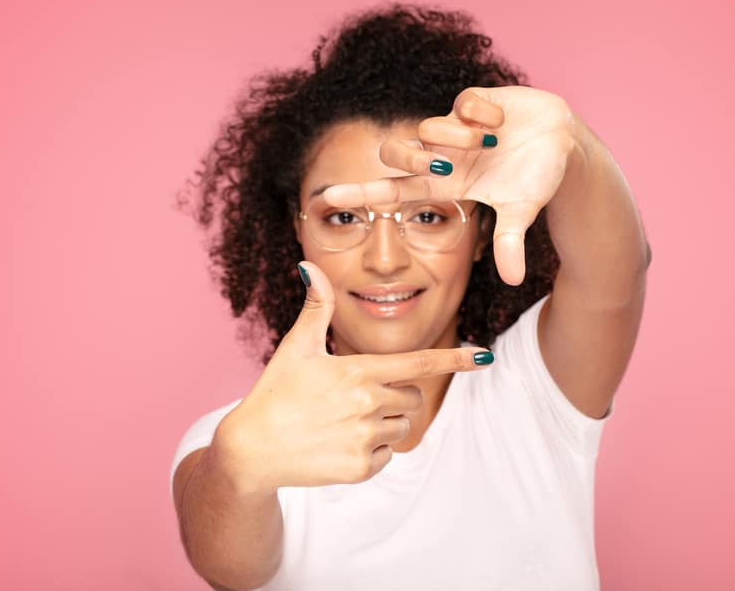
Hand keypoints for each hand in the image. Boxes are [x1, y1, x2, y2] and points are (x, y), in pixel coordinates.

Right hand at [213, 262, 492, 490]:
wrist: (250, 450)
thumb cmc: (274, 393)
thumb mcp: (296, 347)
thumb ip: (316, 307)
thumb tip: (308, 265)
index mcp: (358, 370)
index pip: (419, 361)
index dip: (454, 358)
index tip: (484, 357)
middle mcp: (367, 403)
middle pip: (413, 397)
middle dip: (395, 396)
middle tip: (355, 398)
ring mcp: (364, 438)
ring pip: (401, 426)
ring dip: (383, 424)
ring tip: (341, 422)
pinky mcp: (360, 469)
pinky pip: (387, 455)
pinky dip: (371, 451)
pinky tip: (338, 444)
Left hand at [322, 85, 575, 285]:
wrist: (564, 144)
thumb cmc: (537, 179)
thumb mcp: (521, 211)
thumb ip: (510, 242)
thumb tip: (513, 280)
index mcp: (447, 184)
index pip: (394, 191)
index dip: (362, 194)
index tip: (327, 199)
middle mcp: (444, 155)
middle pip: (397, 154)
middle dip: (413, 159)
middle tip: (448, 167)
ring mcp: (455, 127)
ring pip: (427, 127)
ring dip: (457, 137)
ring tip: (490, 142)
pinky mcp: (473, 101)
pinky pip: (462, 102)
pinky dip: (481, 113)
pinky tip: (501, 122)